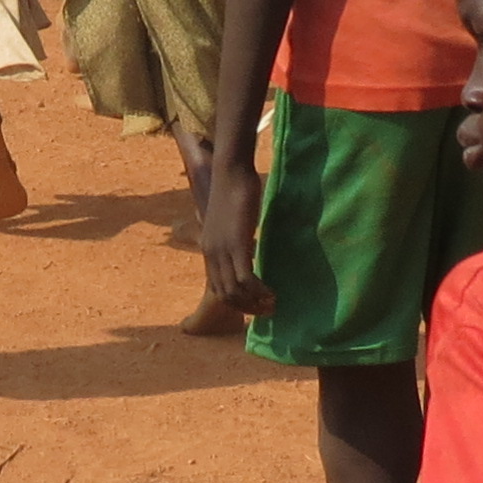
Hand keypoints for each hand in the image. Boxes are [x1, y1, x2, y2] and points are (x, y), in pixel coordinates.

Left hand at [197, 152, 272, 321]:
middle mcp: (211, 253)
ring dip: (254, 302)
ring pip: (234, 292)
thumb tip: (249, 245)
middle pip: (225, 295)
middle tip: (267, 310)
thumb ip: (236, 236)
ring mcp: (222, 250)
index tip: (256, 305)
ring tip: (272, 304)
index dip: (237, 302)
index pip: (218, 288)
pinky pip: (246, 278)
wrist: (230, 171)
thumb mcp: (232, 220)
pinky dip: (259, 290)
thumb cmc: (234, 189)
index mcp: (209, 249)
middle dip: (247, 308)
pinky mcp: (237, 244)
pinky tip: (272, 292)